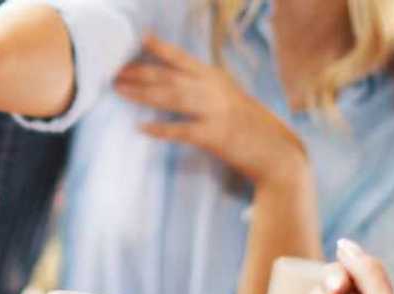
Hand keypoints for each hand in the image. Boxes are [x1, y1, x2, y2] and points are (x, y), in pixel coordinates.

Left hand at [114, 36, 308, 186]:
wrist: (278, 154)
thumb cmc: (254, 130)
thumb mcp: (232, 101)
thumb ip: (209, 92)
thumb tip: (181, 87)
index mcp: (218, 79)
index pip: (184, 59)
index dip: (161, 48)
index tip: (140, 38)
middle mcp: (215, 90)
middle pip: (170, 77)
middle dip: (140, 72)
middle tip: (115, 70)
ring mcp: (215, 111)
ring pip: (172, 97)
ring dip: (142, 93)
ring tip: (119, 90)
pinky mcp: (215, 135)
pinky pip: (181, 130)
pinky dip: (160, 129)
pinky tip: (142, 127)